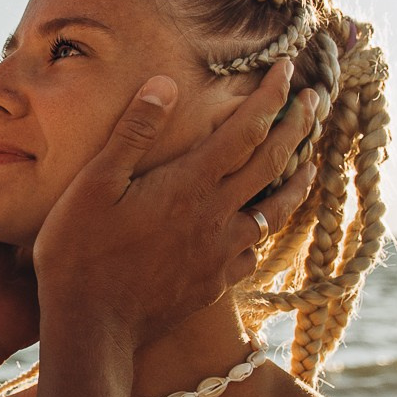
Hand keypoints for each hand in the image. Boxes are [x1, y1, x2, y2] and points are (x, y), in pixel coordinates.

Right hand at [34, 61, 314, 346]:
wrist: (91, 327)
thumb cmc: (79, 252)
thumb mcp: (94, 183)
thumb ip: (133, 132)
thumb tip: (166, 83)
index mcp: (190, 184)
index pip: (246, 129)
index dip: (271, 95)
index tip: (289, 69)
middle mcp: (216, 216)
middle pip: (273, 163)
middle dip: (297, 126)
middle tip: (316, 100)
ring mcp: (220, 254)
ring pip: (274, 210)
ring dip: (296, 181)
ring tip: (309, 164)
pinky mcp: (214, 284)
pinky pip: (252, 252)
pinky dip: (262, 231)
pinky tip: (257, 229)